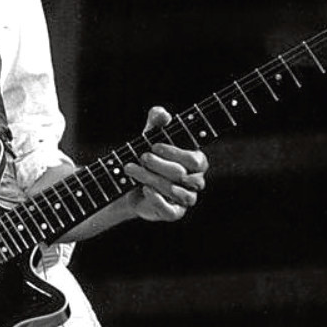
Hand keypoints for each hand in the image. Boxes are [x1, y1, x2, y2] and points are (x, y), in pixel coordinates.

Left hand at [124, 106, 207, 221]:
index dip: (174, 152)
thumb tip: (162, 113)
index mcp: (196, 163)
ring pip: (174, 191)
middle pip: (182, 175)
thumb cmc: (147, 157)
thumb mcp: (150, 137)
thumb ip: (157, 122)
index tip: (153, 145)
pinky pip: (170, 210)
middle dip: (159, 164)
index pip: (195, 159)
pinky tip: (144, 189)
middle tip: (141, 157)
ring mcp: (186, 199)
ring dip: (150, 178)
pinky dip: (157, 199)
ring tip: (131, 169)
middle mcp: (195, 182)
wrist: (130, 183)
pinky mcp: (173, 213)